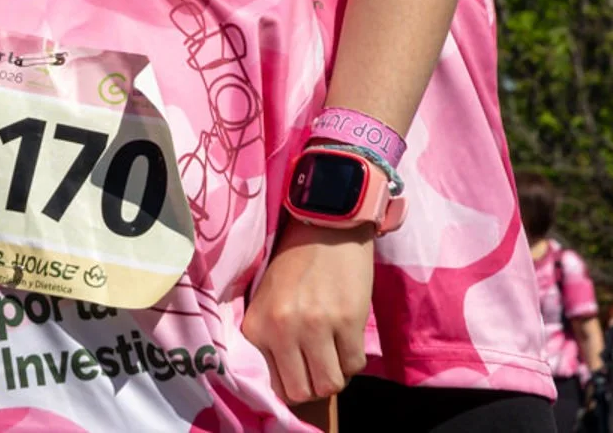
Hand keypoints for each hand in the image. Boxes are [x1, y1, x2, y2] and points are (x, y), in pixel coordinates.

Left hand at [244, 219, 374, 403]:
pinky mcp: (348, 319)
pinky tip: (347, 337)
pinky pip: (354, 364)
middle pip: (301, 392)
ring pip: (330, 384)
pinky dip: (352, 358)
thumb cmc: (294, 261)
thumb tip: (285, 380)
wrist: (326, 221)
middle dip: (313, 384)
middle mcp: (283, 330)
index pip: (274, 386)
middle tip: (319, 364)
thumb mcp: (268, 299)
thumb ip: (271, 338)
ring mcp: (316, 326)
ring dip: (335, 373)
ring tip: (334, 351)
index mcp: (258, 326)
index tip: (300, 370)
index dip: (291, 381)